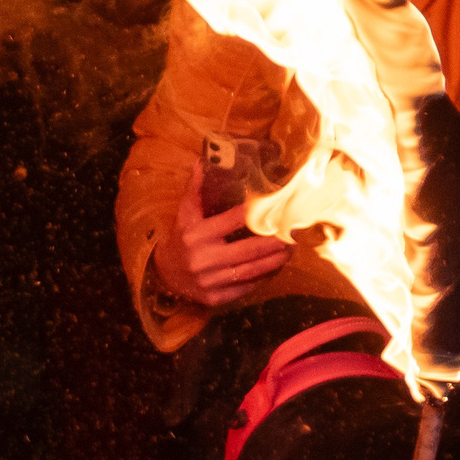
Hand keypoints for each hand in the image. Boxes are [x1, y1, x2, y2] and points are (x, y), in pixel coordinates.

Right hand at [152, 158, 289, 307]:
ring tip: (291, 249)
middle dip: (275, 241)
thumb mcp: (184, 213)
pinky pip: (246, 287)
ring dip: (276, 260)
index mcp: (197, 234)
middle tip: (294, 232)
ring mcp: (210, 281)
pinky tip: (275, 267)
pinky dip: (263, 277)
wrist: (165, 274)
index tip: (276, 208)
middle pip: (249, 249)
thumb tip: (202, 161)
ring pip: (252, 271)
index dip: (257, 213)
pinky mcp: (216, 297)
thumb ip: (195, 189)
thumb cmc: (181, 238)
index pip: (234, 220)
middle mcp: (203, 258)